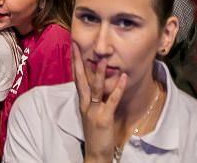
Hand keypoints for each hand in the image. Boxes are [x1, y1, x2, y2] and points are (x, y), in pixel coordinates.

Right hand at [72, 42, 126, 162]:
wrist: (96, 154)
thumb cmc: (96, 134)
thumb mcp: (91, 114)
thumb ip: (93, 99)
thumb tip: (98, 83)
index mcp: (82, 103)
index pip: (77, 79)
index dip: (75, 62)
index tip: (73, 47)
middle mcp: (85, 105)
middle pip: (80, 80)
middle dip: (78, 61)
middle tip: (76, 45)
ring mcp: (94, 111)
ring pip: (95, 89)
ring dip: (99, 73)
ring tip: (103, 59)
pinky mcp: (104, 118)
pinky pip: (112, 101)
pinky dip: (118, 89)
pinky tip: (123, 77)